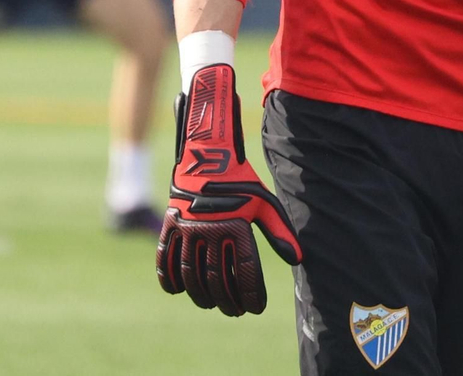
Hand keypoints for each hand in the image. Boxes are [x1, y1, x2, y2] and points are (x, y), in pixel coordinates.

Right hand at [156, 63, 301, 316]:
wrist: (208, 151)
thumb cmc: (241, 178)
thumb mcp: (264, 202)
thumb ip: (279, 232)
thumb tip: (297, 259)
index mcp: (236, 226)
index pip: (244, 273)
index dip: (251, 295)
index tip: (255, 308)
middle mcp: (210, 229)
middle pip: (217, 279)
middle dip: (228, 301)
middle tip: (235, 311)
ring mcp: (188, 227)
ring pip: (191, 274)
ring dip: (201, 295)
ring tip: (211, 305)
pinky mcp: (171, 222)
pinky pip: (165, 257)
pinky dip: (168, 277)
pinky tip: (177, 291)